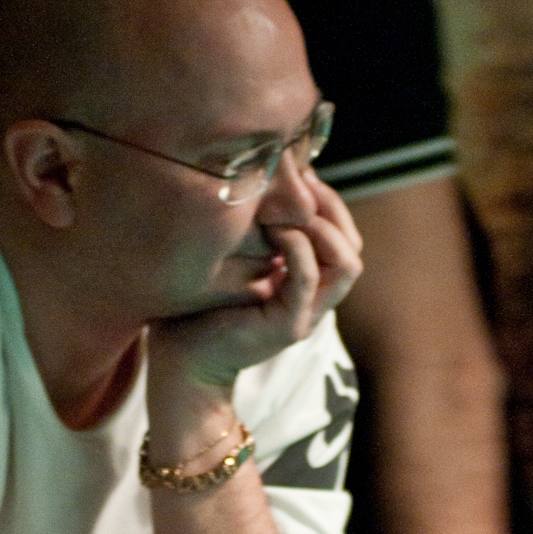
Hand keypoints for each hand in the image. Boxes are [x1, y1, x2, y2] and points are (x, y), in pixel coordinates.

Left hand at [151, 173, 363, 399]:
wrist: (179, 357)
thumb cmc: (198, 304)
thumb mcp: (234, 258)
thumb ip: (257, 232)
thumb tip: (264, 182)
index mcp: (306, 284)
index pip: (344, 237)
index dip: (329, 203)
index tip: (301, 176)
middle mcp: (313, 300)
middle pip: (353, 247)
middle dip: (332, 209)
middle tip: (300, 185)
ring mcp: (305, 315)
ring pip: (347, 264)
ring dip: (322, 228)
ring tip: (289, 212)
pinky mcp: (287, 327)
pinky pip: (308, 279)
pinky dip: (297, 248)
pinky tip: (273, 231)